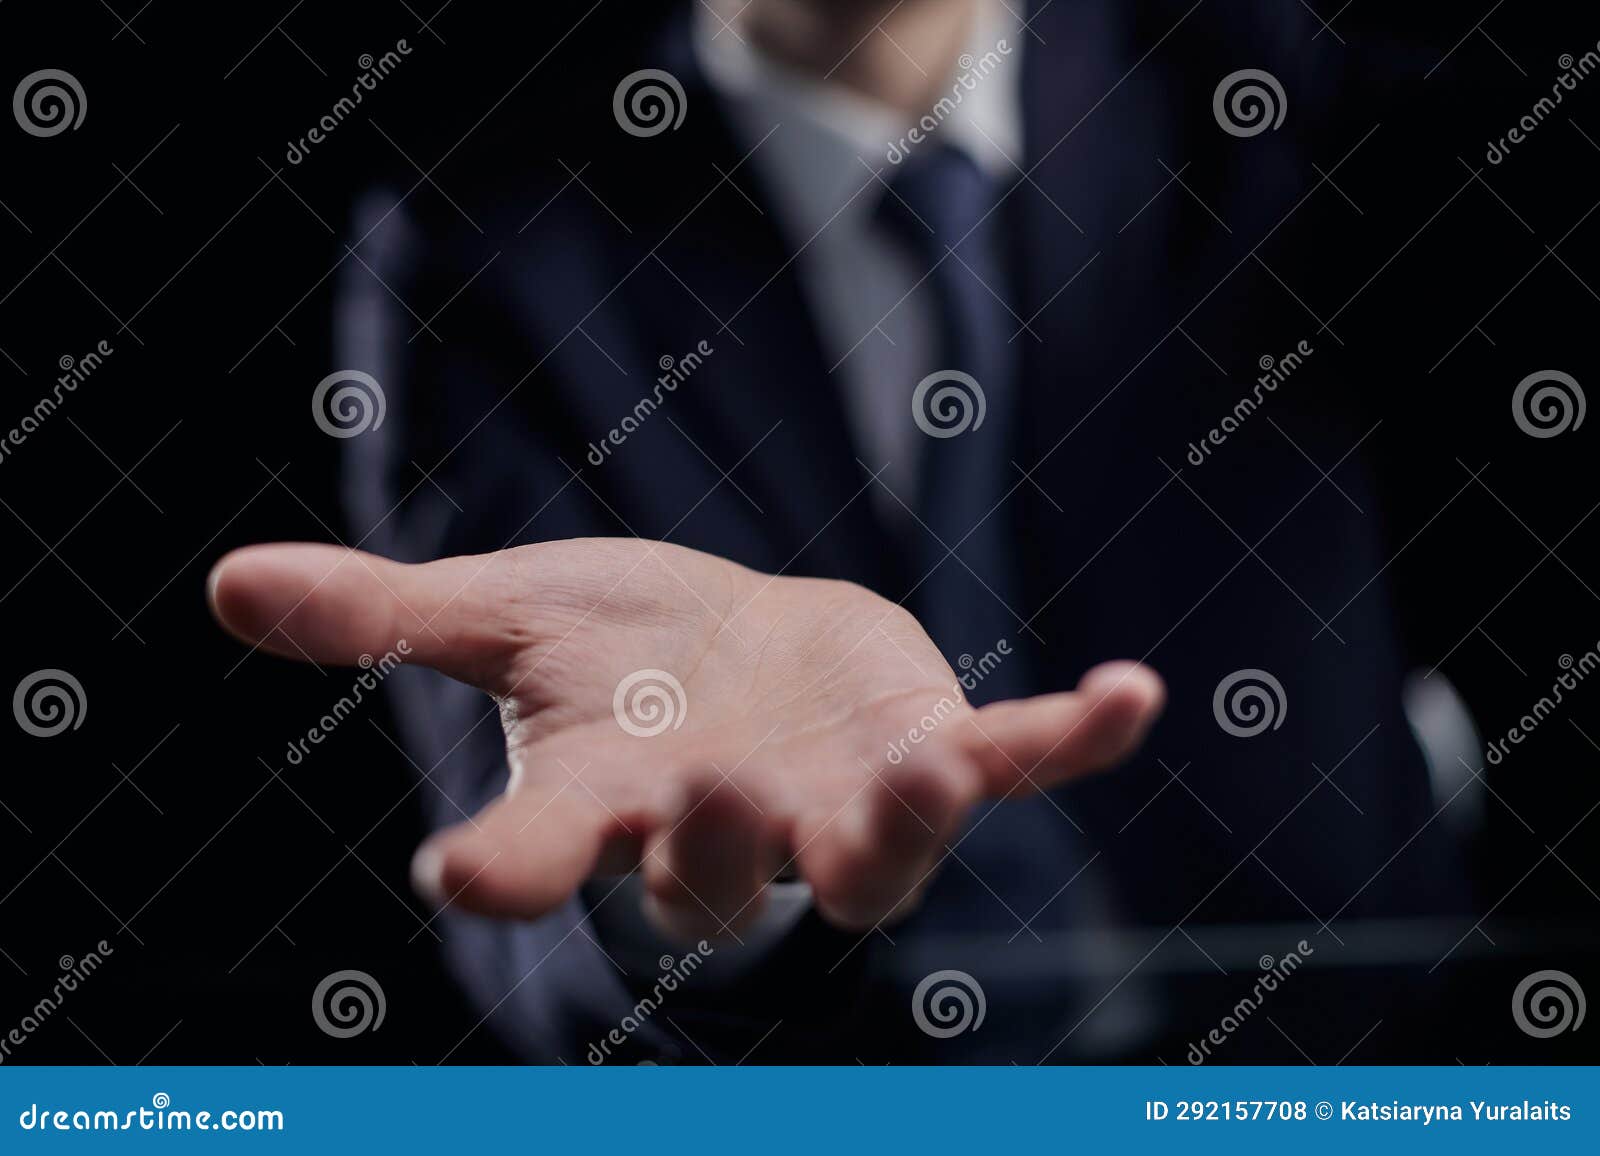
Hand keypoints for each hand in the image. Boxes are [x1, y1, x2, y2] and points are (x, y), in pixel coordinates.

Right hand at [207, 538, 1162, 939]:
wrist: (744, 646)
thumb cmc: (619, 650)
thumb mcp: (503, 615)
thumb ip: (383, 618)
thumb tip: (228, 584)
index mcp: (613, 796)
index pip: (548, 852)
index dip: (506, 870)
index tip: (454, 877)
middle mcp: (730, 824)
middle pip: (721, 872)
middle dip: (716, 847)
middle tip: (710, 799)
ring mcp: (840, 797)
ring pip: (876, 851)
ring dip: (902, 819)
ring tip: (926, 763)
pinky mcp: (931, 745)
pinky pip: (1009, 760)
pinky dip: (1065, 736)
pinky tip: (1134, 693)